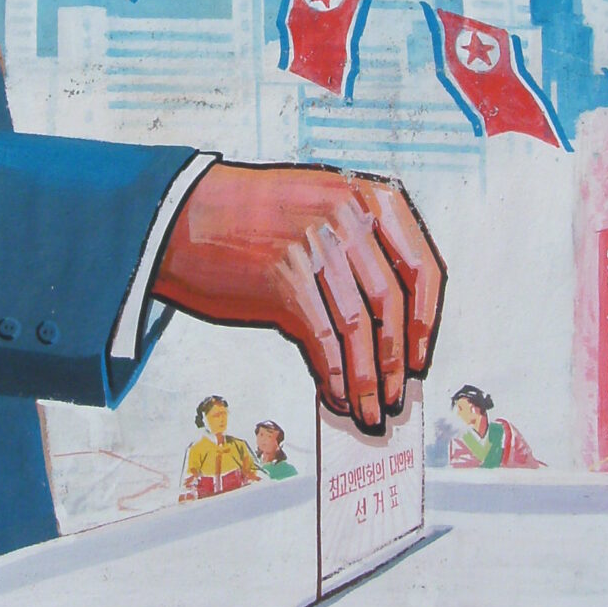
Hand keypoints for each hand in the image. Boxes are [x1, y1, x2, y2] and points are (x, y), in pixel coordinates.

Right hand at [151, 163, 444, 431]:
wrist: (181, 216)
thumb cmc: (249, 215)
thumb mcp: (320, 205)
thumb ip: (360, 244)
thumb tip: (392, 321)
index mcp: (366, 196)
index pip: (421, 267)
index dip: (426, 322)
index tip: (420, 357)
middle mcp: (347, 217)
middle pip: (392, 304)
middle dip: (396, 360)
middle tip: (395, 395)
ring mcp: (315, 247)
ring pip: (359, 329)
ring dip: (367, 379)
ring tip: (368, 409)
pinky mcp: (284, 280)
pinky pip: (324, 340)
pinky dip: (336, 375)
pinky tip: (338, 396)